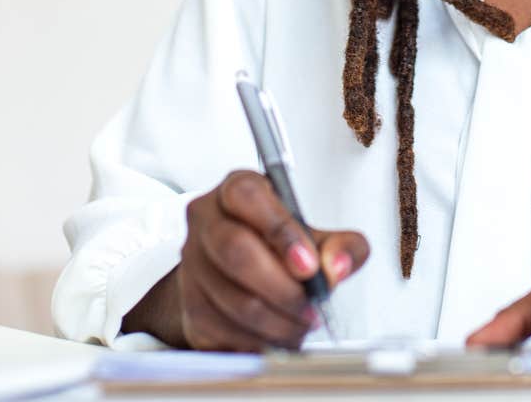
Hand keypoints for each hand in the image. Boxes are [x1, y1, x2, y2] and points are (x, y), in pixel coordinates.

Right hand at [169, 170, 368, 351]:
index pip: (248, 197)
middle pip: (235, 251)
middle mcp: (206, 220)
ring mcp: (192, 262)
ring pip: (232, 299)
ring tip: (301, 325)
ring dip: (276, 322)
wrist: (242, 279)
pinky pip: (223, 329)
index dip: (280, 231)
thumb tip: (337, 267)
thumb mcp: (318, 239)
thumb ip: (342, 247)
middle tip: (310, 308)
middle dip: (281, 288)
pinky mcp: (188, 303)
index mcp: (236, 190)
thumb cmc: (279, 250)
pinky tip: (277, 336)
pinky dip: (257, 340)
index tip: (309, 265)